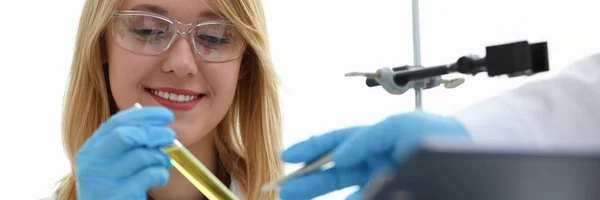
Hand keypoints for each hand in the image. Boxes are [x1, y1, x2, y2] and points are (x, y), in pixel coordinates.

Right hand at [75, 106, 175, 199]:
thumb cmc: (117, 185)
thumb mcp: (116, 161)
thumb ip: (130, 142)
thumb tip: (158, 123)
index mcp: (91, 148)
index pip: (116, 123)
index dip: (144, 116)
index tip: (166, 115)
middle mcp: (91, 162)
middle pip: (126, 135)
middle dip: (154, 133)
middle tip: (170, 136)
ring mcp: (102, 180)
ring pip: (140, 155)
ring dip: (160, 156)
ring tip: (165, 161)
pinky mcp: (116, 196)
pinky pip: (148, 176)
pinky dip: (161, 173)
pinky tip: (161, 176)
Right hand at [278, 111, 469, 199]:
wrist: (471, 155)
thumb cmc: (441, 136)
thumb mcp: (400, 127)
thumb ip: (366, 138)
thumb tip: (338, 155)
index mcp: (377, 139)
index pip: (337, 143)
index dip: (311, 148)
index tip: (288, 156)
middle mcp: (377, 160)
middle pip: (335, 170)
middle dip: (309, 179)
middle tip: (284, 190)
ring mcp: (384, 180)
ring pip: (347, 190)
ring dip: (324, 194)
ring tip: (300, 199)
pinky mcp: (391, 191)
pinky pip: (364, 197)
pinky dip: (352, 199)